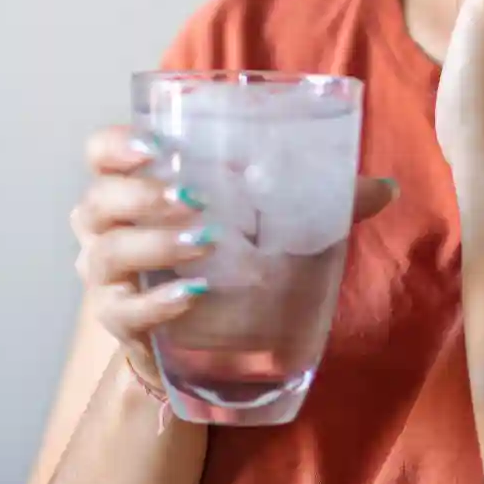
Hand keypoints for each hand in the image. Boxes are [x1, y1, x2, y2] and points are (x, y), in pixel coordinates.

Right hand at [70, 125, 398, 387]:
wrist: (201, 338)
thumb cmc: (227, 257)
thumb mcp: (268, 220)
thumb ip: (320, 199)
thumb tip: (386, 188)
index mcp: (135, 185)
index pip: (100, 153)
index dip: (116, 145)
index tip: (155, 144)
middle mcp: (106, 228)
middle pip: (97, 201)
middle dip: (141, 195)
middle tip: (193, 197)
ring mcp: (108, 279)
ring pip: (106, 254)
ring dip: (154, 245)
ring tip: (204, 242)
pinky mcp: (119, 324)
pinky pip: (123, 312)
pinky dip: (156, 303)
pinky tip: (191, 297)